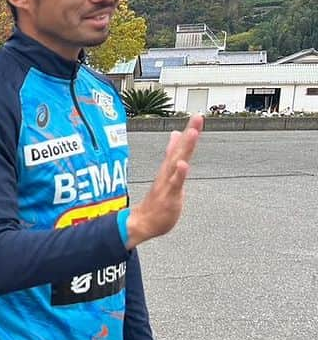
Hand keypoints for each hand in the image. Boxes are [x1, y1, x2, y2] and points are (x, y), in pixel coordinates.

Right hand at [126, 116, 203, 247]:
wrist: (142, 223)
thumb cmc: (157, 201)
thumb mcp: (167, 174)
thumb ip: (172, 154)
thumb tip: (176, 136)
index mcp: (169, 168)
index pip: (181, 147)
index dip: (190, 131)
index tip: (198, 116)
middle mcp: (167, 173)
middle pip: (179, 150)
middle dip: (189, 134)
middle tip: (197, 118)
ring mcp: (167, 183)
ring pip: (176, 163)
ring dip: (183, 148)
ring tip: (191, 134)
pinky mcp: (169, 196)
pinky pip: (174, 183)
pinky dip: (179, 173)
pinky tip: (183, 164)